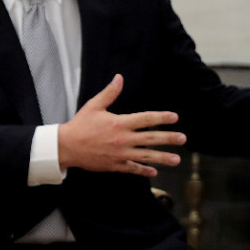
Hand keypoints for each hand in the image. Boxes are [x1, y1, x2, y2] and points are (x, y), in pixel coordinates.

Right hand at [58, 74, 186, 176]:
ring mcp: (120, 154)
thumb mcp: (94, 106)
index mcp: (119, 123)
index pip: (145, 119)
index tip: (174, 117)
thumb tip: (119, 77)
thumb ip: (110, 93)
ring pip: (145, 156)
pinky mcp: (115, 165)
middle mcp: (123, 139)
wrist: (66, 147)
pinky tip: (154, 171)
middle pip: (150, 139)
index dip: (161, 118)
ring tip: (177, 160)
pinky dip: (144, 170)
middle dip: (168, 139)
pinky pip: (132, 169)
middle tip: (183, 139)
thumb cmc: (80, 125)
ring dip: (162, 158)